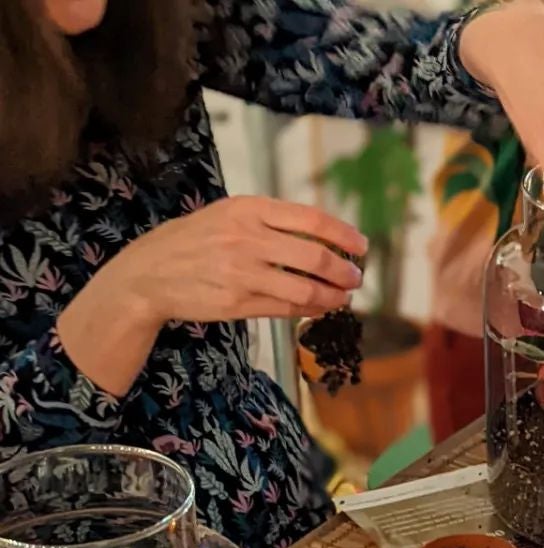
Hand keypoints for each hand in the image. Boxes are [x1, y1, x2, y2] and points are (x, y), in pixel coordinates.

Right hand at [56, 196, 364, 397]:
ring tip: (343, 297)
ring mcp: (242, 273)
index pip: (310, 218)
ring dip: (333, 295)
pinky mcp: (237, 303)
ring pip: (305, 289)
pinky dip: (311, 310)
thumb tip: (322, 238)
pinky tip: (321, 308)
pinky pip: (287, 309)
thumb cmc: (193, 242)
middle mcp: (246, 238)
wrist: (148, 273)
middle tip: (356, 278)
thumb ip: (270, 223)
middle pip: (315, 256)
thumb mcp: (228, 216)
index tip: (361, 246)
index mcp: (247, 209)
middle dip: (344, 270)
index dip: (343, 234)